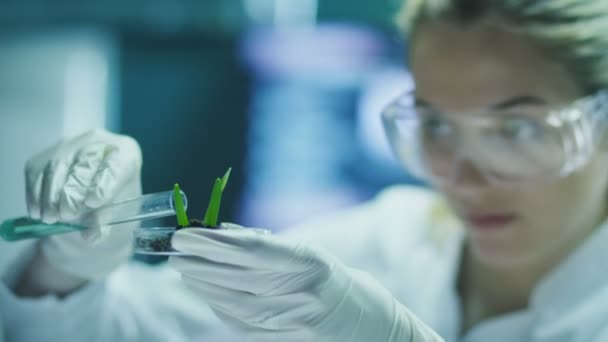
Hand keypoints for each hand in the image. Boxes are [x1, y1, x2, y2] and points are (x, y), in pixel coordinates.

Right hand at [24, 129, 141, 281]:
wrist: (93, 187)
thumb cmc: (112, 196)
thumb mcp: (116, 209)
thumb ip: (105, 220)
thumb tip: (91, 236)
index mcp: (126, 152)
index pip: (116, 165)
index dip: (104, 183)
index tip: (93, 202)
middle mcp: (98, 141)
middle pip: (84, 163)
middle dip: (73, 190)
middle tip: (67, 214)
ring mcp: (70, 144)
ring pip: (57, 167)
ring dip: (51, 195)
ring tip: (51, 218)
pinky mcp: (46, 154)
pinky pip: (37, 172)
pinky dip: (36, 194)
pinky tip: (38, 212)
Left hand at [169, 226, 443, 341]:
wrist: (372, 330)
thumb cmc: (341, 285)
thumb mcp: (314, 256)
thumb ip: (271, 247)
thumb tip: (224, 234)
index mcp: (310, 264)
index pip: (251, 251)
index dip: (214, 242)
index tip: (187, 234)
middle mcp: (300, 294)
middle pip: (237, 276)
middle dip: (201, 261)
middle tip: (176, 248)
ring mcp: (292, 323)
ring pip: (233, 303)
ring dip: (204, 284)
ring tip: (184, 268)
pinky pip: (242, 325)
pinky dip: (219, 307)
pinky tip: (206, 294)